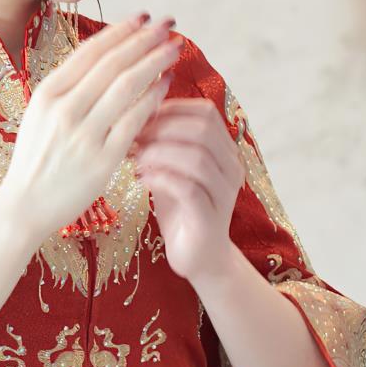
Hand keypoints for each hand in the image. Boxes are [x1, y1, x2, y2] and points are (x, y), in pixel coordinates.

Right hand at [0, 14, 181, 241]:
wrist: (24, 206)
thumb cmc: (35, 160)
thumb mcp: (40, 116)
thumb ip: (67, 89)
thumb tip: (103, 58)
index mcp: (47, 94)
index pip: (90, 52)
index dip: (120, 30)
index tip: (143, 17)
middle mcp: (64, 110)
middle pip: (113, 63)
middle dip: (145, 39)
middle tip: (168, 23)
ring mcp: (83, 134)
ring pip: (127, 86)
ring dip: (154, 61)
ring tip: (174, 48)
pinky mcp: (102, 159)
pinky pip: (135, 120)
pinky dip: (153, 97)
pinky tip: (166, 83)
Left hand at [131, 97, 243, 283]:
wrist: (198, 258)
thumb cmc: (181, 210)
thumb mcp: (170, 170)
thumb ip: (161, 145)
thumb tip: (134, 114)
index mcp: (224, 151)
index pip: (205, 113)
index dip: (171, 108)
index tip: (141, 116)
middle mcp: (231, 168)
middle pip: (203, 129)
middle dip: (163, 128)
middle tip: (135, 136)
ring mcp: (223, 193)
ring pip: (197, 158)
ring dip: (160, 152)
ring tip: (136, 158)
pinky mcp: (209, 218)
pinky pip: (189, 189)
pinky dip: (162, 178)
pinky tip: (142, 179)